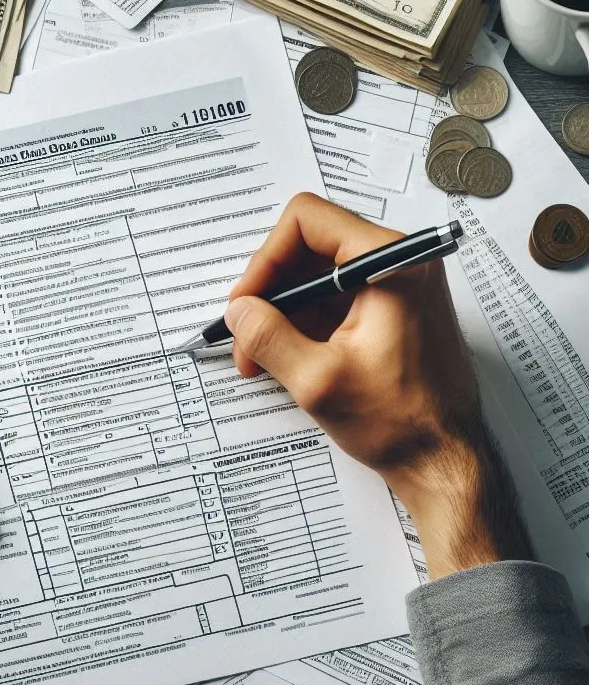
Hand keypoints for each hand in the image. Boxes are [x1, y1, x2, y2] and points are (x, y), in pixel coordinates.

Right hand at [224, 192, 531, 578]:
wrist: (446, 463)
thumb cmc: (401, 423)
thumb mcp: (318, 381)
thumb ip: (269, 338)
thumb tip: (238, 311)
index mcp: (391, 264)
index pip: (308, 221)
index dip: (266, 258)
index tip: (247, 301)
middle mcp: (397, 263)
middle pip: (308, 246)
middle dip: (269, 290)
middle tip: (245, 332)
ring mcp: (394, 285)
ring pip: (315, 275)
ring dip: (281, 310)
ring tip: (258, 355)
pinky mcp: (389, 309)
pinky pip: (332, 298)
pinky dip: (301, 322)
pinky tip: (283, 357)